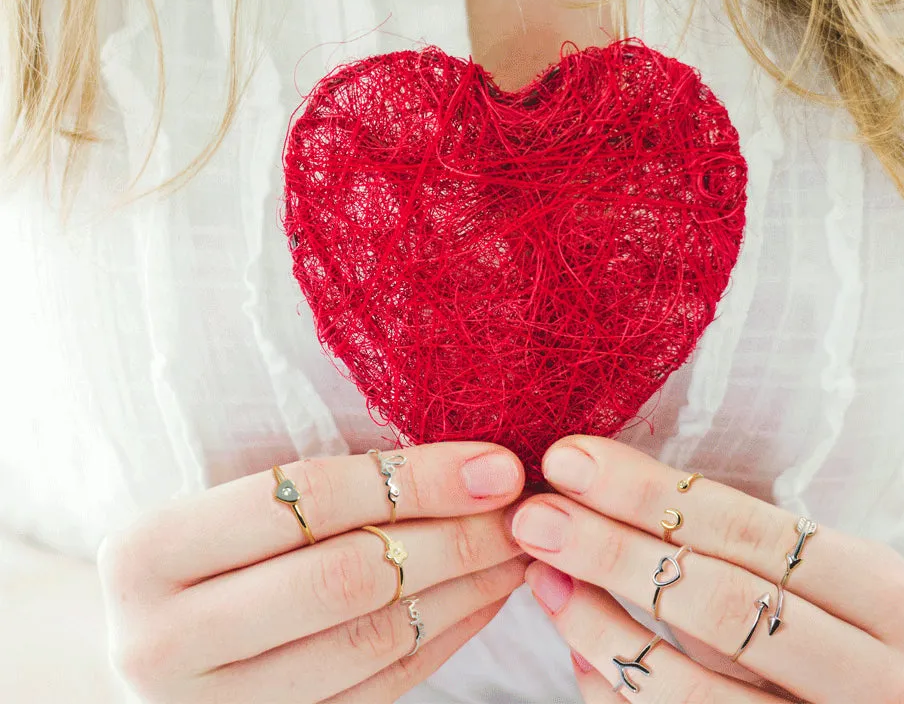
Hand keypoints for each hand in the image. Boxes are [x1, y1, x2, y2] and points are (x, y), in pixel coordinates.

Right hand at [98, 443, 525, 702]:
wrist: (152, 634)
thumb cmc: (199, 546)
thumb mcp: (222, 497)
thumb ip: (311, 484)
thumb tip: (459, 456)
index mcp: (147, 553)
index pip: (309, 498)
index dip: (416, 478)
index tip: (496, 464)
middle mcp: (163, 641)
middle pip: (346, 577)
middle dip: (454, 538)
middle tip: (522, 509)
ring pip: (371, 640)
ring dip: (463, 589)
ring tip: (515, 548)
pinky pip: (380, 688)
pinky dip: (444, 637)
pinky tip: (484, 596)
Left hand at [511, 436, 903, 702]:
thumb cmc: (810, 620)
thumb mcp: (791, 573)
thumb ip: (716, 536)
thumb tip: (588, 479)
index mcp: (887, 596)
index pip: (755, 531)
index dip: (651, 493)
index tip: (568, 458)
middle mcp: (883, 679)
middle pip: (723, 604)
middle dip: (613, 551)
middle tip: (536, 515)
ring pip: (694, 690)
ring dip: (597, 625)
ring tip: (540, 576)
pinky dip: (616, 688)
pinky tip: (575, 648)